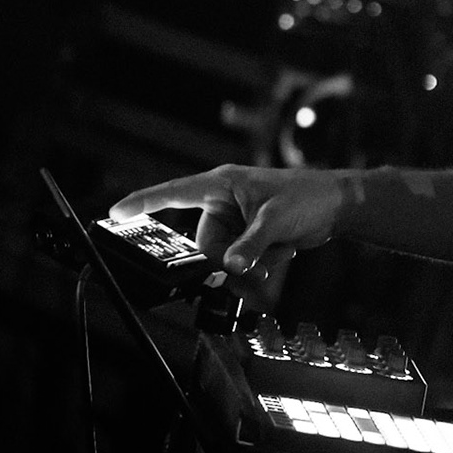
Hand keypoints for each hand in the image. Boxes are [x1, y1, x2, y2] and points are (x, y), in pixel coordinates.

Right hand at [110, 165, 351, 293]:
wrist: (337, 206)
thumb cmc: (308, 197)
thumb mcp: (276, 221)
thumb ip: (250, 245)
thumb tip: (229, 267)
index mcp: (221, 185)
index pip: (173, 193)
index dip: (142, 203)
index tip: (115, 214)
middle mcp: (223, 202)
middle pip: (202, 243)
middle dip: (226, 259)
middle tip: (253, 261)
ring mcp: (235, 220)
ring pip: (222, 256)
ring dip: (247, 263)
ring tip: (276, 251)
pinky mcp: (247, 235)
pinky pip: (238, 259)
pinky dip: (258, 262)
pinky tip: (281, 251)